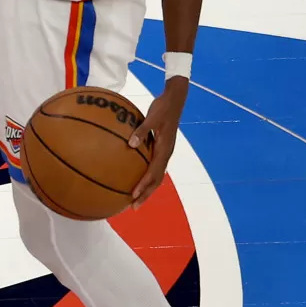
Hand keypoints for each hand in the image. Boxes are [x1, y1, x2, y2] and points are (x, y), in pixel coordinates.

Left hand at [126, 80, 186, 208]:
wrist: (175, 99)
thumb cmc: (163, 107)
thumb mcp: (152, 117)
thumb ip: (141, 130)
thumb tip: (130, 143)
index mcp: (164, 149)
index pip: (153, 173)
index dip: (143, 185)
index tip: (133, 195)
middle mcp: (166, 153)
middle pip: (156, 180)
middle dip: (145, 194)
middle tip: (133, 207)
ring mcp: (164, 152)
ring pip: (156, 175)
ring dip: (146, 188)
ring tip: (134, 198)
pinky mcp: (161, 148)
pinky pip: (154, 166)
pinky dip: (146, 175)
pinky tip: (134, 176)